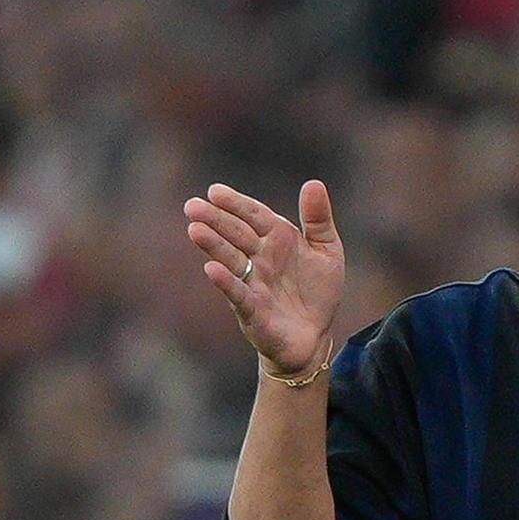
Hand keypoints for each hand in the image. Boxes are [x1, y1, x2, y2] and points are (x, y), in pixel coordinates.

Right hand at [186, 180, 346, 379]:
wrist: (315, 336)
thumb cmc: (317, 291)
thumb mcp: (327, 250)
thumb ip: (318, 219)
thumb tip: (313, 183)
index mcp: (277, 239)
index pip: (254, 215)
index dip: (236, 203)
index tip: (215, 191)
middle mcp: (260, 258)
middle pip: (236, 234)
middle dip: (215, 219)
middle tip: (192, 206)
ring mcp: (254, 283)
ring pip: (231, 260)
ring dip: (213, 245)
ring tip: (195, 229)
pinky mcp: (253, 310)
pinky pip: (238, 294)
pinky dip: (226, 282)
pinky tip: (212, 269)